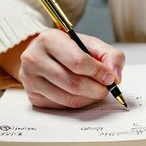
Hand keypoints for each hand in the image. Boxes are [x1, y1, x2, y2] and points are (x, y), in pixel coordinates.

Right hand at [0, 28, 124, 108]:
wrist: (44, 54)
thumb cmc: (70, 48)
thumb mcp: (91, 44)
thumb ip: (110, 56)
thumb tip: (115, 77)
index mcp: (49, 39)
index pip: (78, 62)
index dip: (98, 72)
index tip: (111, 78)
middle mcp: (34, 59)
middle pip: (73, 83)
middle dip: (97, 89)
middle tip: (107, 89)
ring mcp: (30, 80)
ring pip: (69, 98)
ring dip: (90, 98)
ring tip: (97, 91)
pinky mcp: (33, 96)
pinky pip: (62, 106)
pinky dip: (78, 102)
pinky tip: (82, 94)